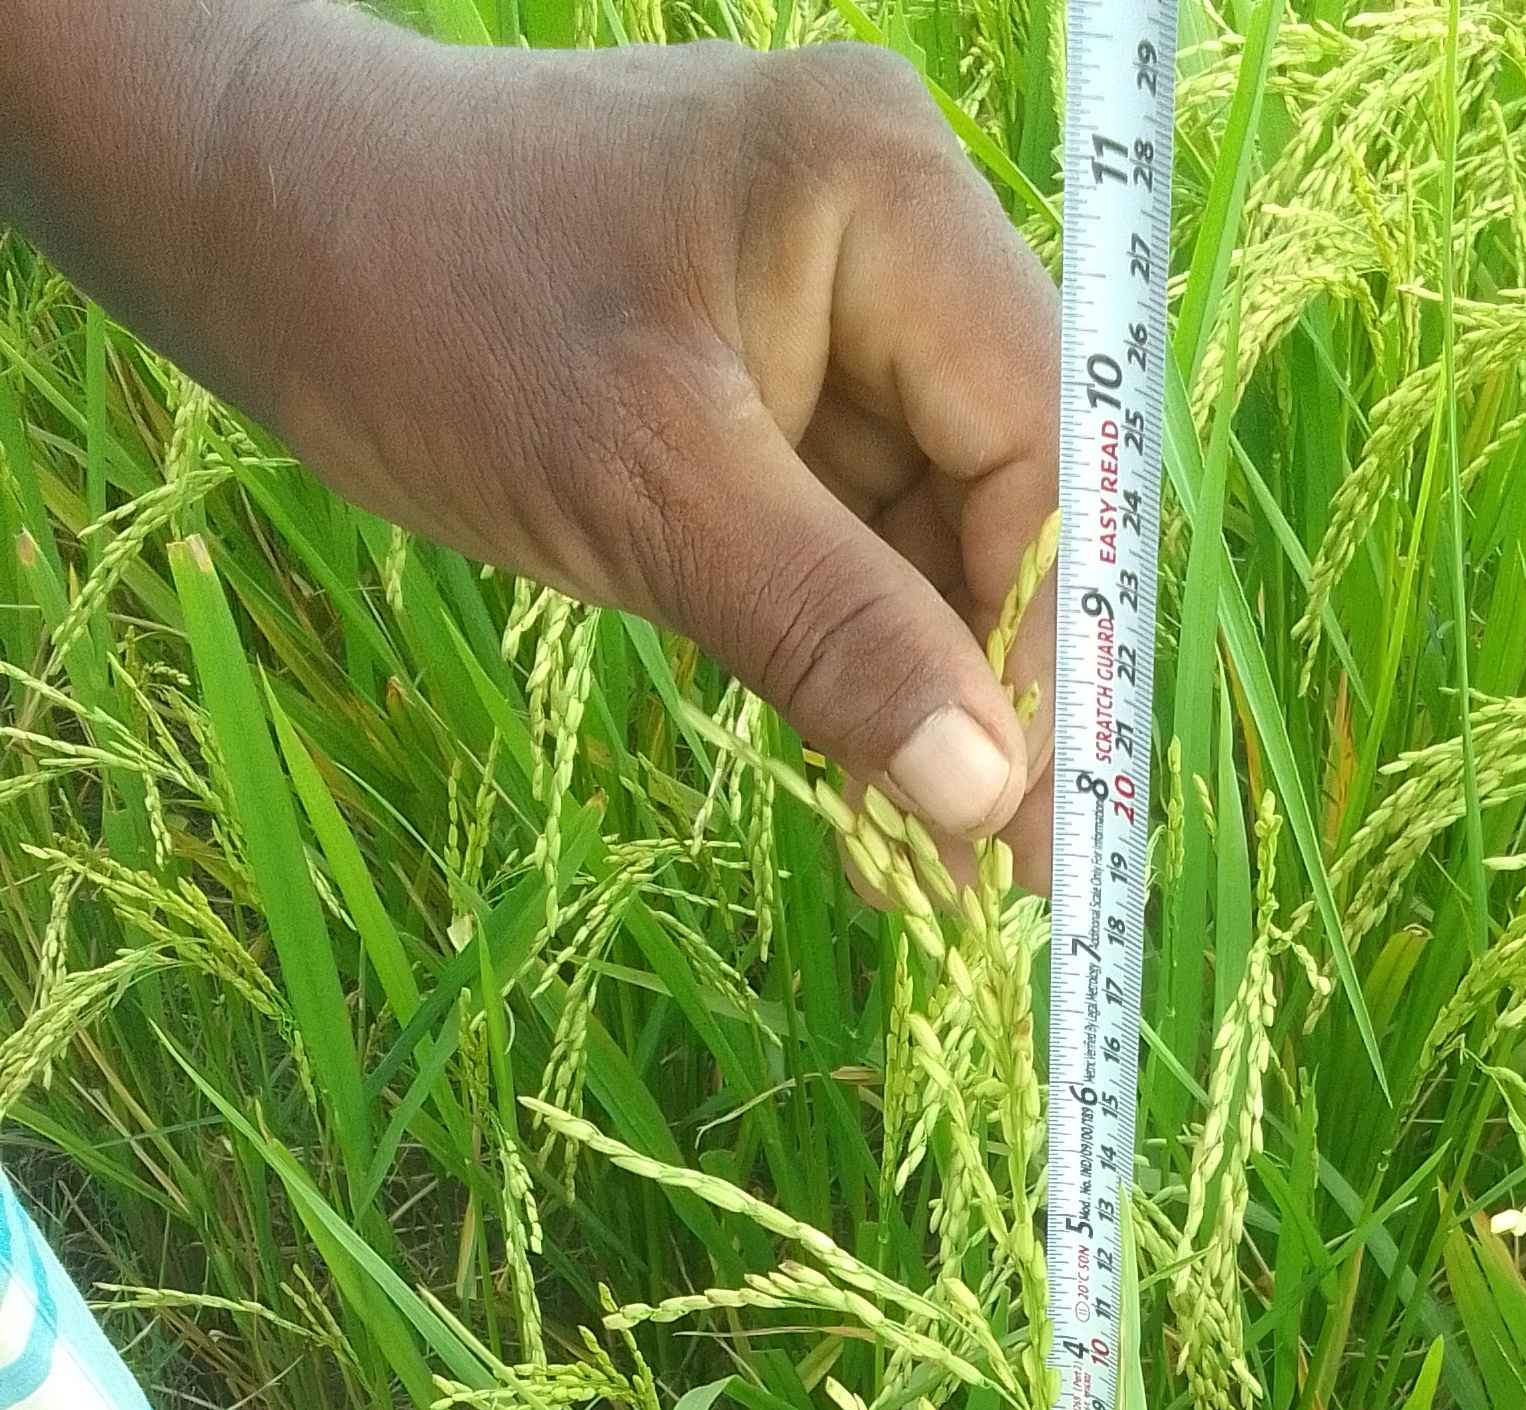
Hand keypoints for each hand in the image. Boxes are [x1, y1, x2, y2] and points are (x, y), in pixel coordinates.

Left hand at [78, 13, 1061, 882]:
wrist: (257, 228)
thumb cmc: (424, 305)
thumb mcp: (642, 490)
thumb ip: (830, 632)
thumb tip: (985, 793)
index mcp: (886, 195)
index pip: (1044, 437)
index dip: (1054, 637)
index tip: (1039, 816)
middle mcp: (895, 240)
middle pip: (1015, 497)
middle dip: (1004, 691)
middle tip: (1003, 883)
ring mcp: (844, 321)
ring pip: (943, 547)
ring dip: (937, 711)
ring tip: (929, 879)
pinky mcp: (785, 397)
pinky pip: (863, 555)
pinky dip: (865, 676)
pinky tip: (875, 801)